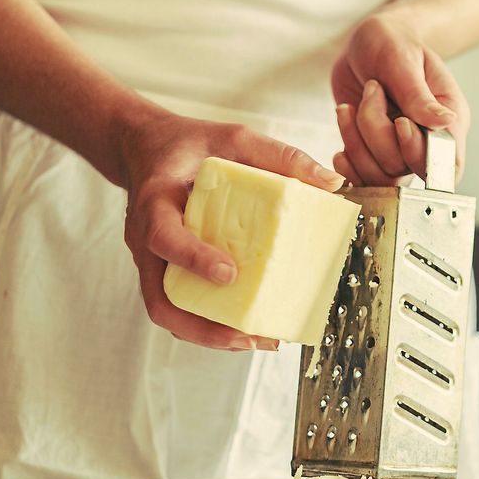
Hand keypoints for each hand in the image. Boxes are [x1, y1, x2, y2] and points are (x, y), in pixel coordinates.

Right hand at [118, 112, 344, 350]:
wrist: (148, 149)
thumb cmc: (192, 146)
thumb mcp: (235, 138)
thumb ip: (279, 157)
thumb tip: (332, 182)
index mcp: (156, 202)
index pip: (164, 237)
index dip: (193, 259)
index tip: (229, 274)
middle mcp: (146, 240)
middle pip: (162, 298)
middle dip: (203, 326)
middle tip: (250, 334)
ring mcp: (153, 262)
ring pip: (170, 312)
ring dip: (209, 335)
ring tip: (257, 340)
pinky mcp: (165, 273)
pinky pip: (181, 306)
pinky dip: (209, 325)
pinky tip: (247, 329)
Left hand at [330, 14, 469, 185]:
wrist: (366, 44)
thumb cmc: (393, 42)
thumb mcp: (403, 60)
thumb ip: (418, 95)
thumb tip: (445, 121)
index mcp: (449, 119)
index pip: (448, 164)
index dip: (420, 154)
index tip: (400, 122)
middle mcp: (427, 141)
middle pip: (406, 167)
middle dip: (378, 134)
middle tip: (372, 91)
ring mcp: (400, 151)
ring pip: (380, 174)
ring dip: (357, 140)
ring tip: (351, 105)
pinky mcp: (374, 154)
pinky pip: (362, 176)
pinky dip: (347, 163)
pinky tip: (341, 141)